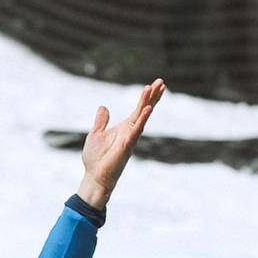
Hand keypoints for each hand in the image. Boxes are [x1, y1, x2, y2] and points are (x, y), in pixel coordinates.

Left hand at [77, 78, 164, 208]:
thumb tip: (103, 107)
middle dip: (153, 96)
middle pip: (145, 110)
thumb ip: (101, 121)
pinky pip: (136, 131)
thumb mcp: (96, 134)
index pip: (139, 109)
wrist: (95, 176)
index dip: (147, 97)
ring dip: (148, 103)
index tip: (155, 84)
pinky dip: (141, 120)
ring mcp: (130, 138)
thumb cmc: (96, 159)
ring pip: (142, 117)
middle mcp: (131, 131)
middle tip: (162, 82)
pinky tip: (147, 110)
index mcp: (124, 128)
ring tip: (154, 89)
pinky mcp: (127, 146)